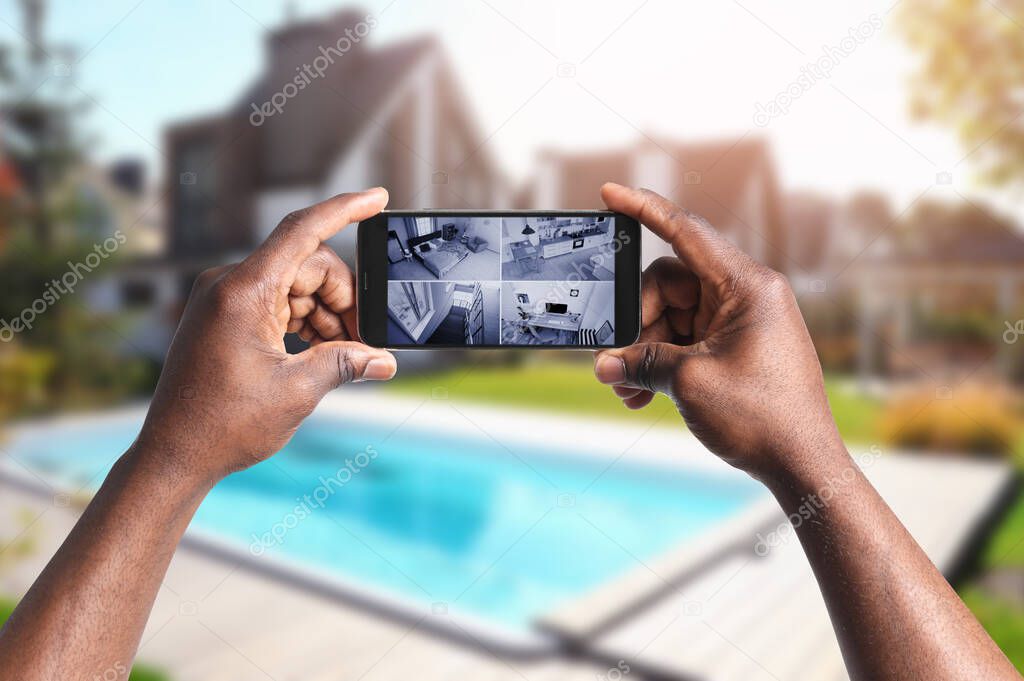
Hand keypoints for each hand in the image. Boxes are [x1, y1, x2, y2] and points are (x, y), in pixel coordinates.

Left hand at [135, 189, 396, 485]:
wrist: (173, 454)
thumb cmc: (223, 424)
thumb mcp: (297, 391)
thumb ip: (345, 364)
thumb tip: (384, 360)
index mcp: (243, 291)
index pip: (302, 230)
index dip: (344, 209)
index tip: (377, 197)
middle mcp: (229, 284)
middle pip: (308, 265)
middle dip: (343, 298)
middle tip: (362, 342)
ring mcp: (224, 299)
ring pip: (296, 285)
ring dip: (326, 314)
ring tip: (341, 355)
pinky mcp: (224, 315)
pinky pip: (276, 301)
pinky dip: (304, 321)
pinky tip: (319, 351)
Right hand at [594, 184, 842, 481]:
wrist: (803, 465)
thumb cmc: (764, 418)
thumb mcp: (690, 384)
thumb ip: (641, 363)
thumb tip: (605, 363)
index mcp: (748, 286)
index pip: (686, 231)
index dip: (644, 209)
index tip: (610, 194)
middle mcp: (747, 295)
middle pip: (670, 285)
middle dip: (638, 322)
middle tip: (620, 360)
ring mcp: (742, 321)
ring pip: (674, 316)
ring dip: (646, 350)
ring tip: (628, 388)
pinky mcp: (736, 346)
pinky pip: (687, 340)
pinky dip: (663, 362)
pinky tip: (643, 394)